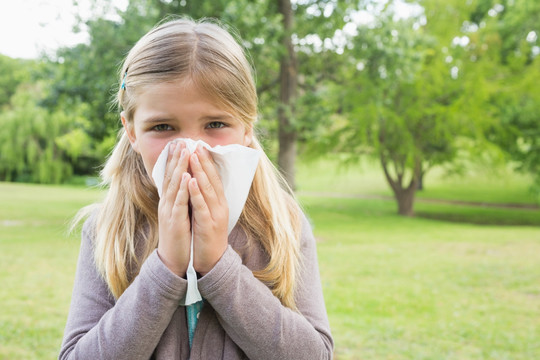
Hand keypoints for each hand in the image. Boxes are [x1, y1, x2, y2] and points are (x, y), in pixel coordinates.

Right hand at [157, 141, 191, 276]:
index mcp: (169, 200)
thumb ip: (180, 198)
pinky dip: (182, 188)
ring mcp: (169, 211)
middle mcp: (166, 203)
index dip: (174, 159)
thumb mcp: (178, 213)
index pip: (171, 175)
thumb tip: (186, 183)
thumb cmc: (178, 235)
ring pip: (173, 185)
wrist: (173, 259)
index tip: (179, 142)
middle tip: (180, 140)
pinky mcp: (174, 221)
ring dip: (178, 167)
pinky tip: (186, 176)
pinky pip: (179, 202)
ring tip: (184, 151)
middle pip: (170, 176)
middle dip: (175, 157)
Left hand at [188, 146, 228, 274]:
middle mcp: (220, 205)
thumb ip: (204, 198)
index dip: (207, 161)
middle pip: (212, 179)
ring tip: (194, 156)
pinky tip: (191, 181)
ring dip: (200, 172)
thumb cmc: (206, 236)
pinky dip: (196, 193)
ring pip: (208, 189)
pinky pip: (202, 206)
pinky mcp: (209, 225)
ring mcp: (216, 215)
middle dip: (204, 161)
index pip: (213, 177)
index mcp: (219, 202)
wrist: (212, 261)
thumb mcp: (206, 214)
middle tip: (196, 144)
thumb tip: (197, 182)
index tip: (199, 146)